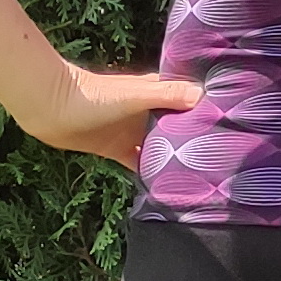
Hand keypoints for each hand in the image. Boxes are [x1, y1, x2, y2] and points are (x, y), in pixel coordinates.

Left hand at [16, 61, 203, 169]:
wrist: (50, 108)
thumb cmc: (92, 95)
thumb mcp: (134, 95)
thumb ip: (167, 95)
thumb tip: (205, 95)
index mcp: (156, 93)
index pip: (189, 101)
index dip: (207, 110)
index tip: (231, 125)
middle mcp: (147, 111)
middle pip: (176, 126)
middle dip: (193, 138)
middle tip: (219, 159)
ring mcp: (131, 131)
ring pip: (159, 146)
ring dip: (172, 158)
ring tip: (198, 177)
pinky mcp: (116, 149)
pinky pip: (139, 162)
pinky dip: (150, 173)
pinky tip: (162, 187)